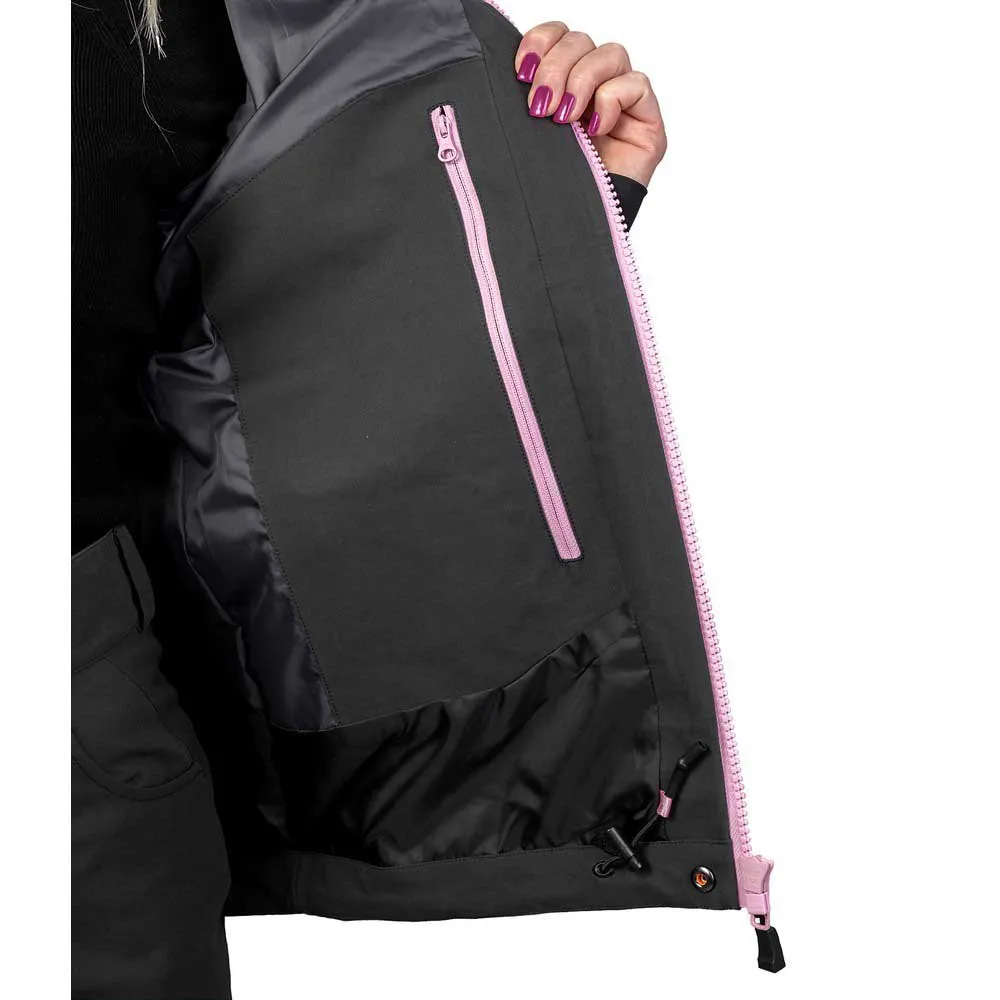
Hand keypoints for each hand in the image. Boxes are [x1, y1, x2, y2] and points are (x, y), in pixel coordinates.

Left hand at [514, 22, 666, 186]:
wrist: (573, 235)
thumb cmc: (548, 190)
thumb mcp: (525, 140)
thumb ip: (521, 104)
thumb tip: (500, 73)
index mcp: (560, 85)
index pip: (556, 35)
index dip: (540, 42)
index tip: (521, 72)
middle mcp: (591, 88)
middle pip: (580, 40)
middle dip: (556, 67)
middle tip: (541, 105)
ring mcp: (621, 103)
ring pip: (609, 53)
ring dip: (582, 80)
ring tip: (565, 119)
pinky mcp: (646, 121)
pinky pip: (635, 84)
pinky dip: (612, 100)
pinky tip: (595, 129)